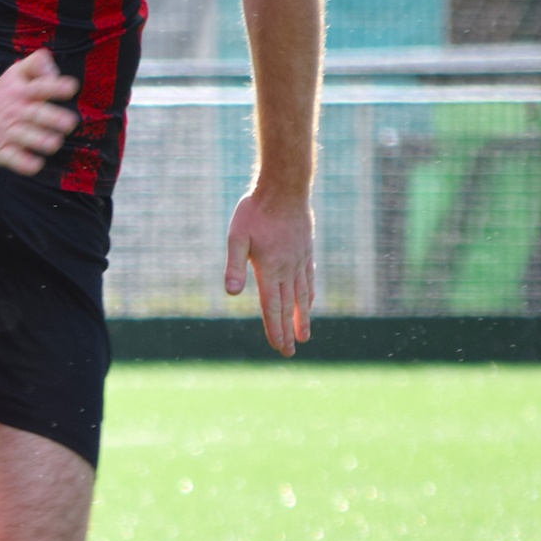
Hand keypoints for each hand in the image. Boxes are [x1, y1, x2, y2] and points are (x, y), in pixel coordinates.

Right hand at [0, 49, 77, 174]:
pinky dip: (25, 163)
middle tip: (70, 123)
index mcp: (21, 91)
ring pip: (26, 137)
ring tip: (54, 143)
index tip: (71, 88)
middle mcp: (15, 111)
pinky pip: (13, 159)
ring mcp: (5, 131)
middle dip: (54, 118)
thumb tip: (56, 72)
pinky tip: (36, 164)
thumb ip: (38, 64)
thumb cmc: (0, 94)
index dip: (56, 86)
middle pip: (37, 113)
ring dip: (42, 140)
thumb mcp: (16, 72)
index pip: (40, 86)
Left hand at [223, 186, 313, 356]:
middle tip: (289, 353)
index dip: (275, 329)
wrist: (285, 187)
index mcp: (269, 270)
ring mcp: (299, 260)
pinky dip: (309, 295)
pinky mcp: (305, 250)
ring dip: (302, 318)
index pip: (272, 307)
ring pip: (302, 296)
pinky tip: (309, 303)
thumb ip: (234, 266)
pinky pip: (309, 278)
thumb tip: (230, 293)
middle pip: (288, 307)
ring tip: (305, 336)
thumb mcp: (236, 237)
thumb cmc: (255, 211)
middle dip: (288, 331)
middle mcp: (287, 269)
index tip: (279, 347)